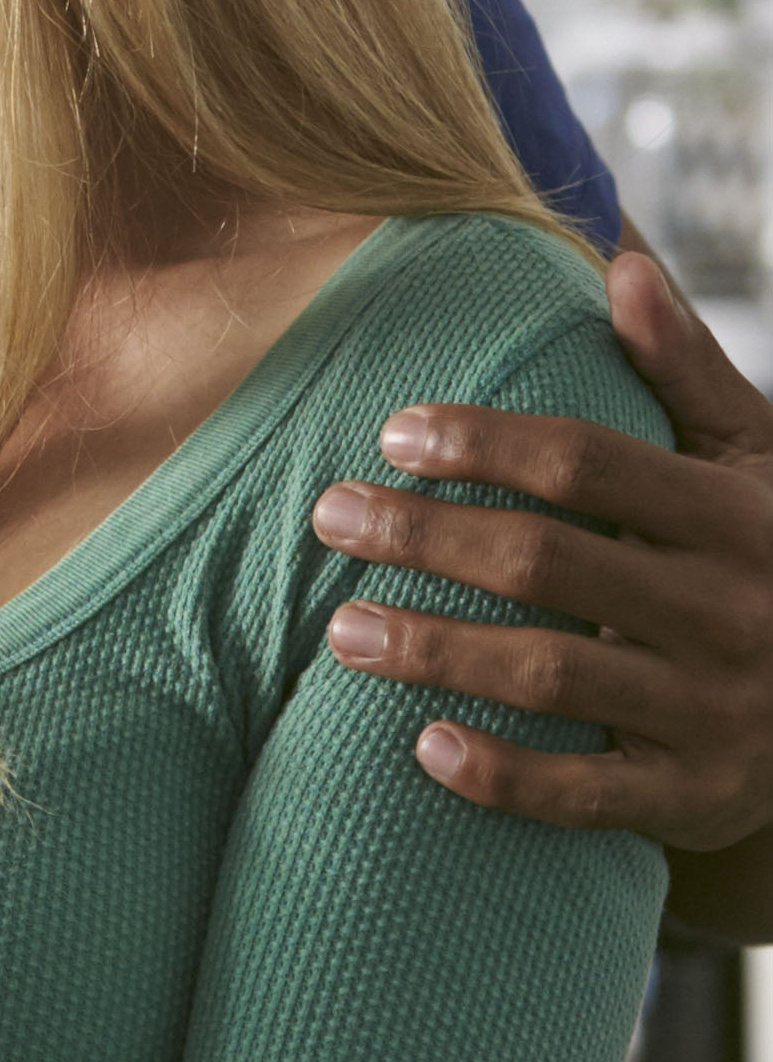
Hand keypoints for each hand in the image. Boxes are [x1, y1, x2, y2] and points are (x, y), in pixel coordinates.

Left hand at [310, 247, 772, 849]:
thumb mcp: (758, 461)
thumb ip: (688, 371)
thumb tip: (623, 264)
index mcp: (736, 517)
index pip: (589, 466)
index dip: (486, 443)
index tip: (394, 432)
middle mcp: (728, 613)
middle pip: (547, 564)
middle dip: (427, 536)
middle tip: (331, 515)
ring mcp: (714, 712)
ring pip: (551, 677)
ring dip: (436, 652)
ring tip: (339, 631)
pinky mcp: (696, 797)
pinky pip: (587, 795)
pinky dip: (505, 777)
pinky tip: (423, 746)